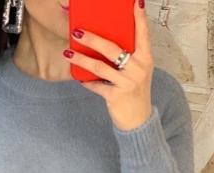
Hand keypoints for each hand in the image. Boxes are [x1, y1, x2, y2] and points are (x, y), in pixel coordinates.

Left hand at [63, 0, 153, 130]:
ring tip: (68, 53)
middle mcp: (138, 68)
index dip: (139, 18)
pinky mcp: (116, 96)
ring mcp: (127, 82)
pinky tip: (79, 78)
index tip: (135, 2)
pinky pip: (96, 86)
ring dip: (81, 59)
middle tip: (77, 32)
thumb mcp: (138, 72)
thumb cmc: (134, 92)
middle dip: (92, 39)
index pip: (143, 34)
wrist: (138, 120)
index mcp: (145, 58)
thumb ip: (128, 57)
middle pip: (112, 48)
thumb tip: (105, 43)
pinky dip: (87, 82)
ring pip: (100, 67)